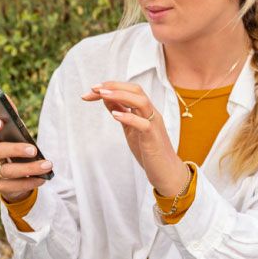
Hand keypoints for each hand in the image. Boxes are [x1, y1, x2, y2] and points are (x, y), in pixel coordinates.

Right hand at [0, 114, 51, 203]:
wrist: (15, 175)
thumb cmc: (14, 145)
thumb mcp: (14, 131)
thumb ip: (11, 116)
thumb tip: (5, 96)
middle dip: (15, 150)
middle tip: (33, 150)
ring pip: (8, 171)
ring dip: (29, 168)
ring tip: (47, 165)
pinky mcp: (1, 187)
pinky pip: (15, 185)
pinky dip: (30, 181)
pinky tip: (42, 178)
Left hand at [81, 81, 188, 196]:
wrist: (166, 171)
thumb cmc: (148, 150)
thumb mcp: (130, 128)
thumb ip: (121, 113)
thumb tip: (106, 98)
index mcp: (145, 111)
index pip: (129, 90)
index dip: (110, 86)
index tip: (91, 90)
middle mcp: (151, 113)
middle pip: (136, 90)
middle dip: (114, 86)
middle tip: (94, 88)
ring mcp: (153, 125)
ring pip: (141, 102)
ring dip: (121, 96)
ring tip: (103, 95)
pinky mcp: (153, 138)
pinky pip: (144, 124)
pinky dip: (129, 117)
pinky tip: (114, 115)